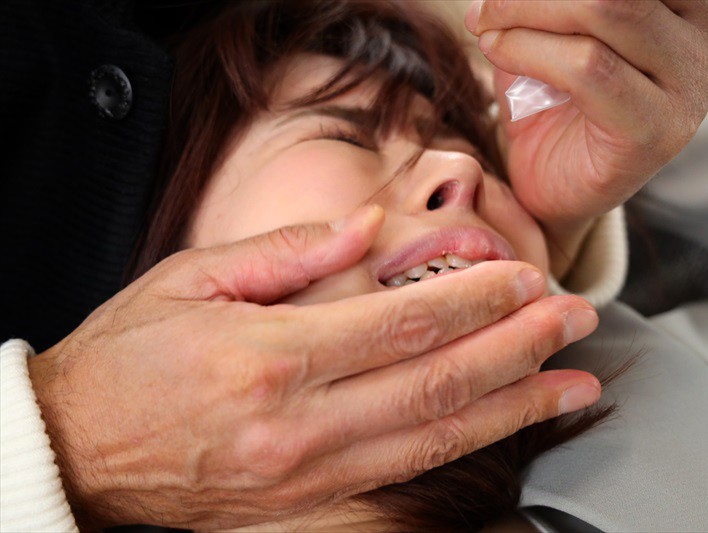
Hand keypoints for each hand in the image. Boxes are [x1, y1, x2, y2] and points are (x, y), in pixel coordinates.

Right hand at [28, 205, 600, 529]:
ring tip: (575, 384)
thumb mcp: (189, 280)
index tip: (527, 279)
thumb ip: (287, 253)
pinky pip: (405, 476)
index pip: (404, 322)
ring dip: (515, 407)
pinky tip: (506, 431)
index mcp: (271, 357)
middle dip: (522, 348)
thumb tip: (365, 228)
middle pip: (439, 382)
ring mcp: (310, 474)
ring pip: (437, 438)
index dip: (478, 299)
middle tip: (577, 320)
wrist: (78, 452)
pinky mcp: (309, 504)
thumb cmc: (130, 358)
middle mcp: (301, 423)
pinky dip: (466, 450)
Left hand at [466, 0, 707, 269]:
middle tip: (487, 7)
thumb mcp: (561, 22)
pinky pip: (587, 67)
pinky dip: (527, 50)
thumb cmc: (557, 91)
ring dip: (524, 13)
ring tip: (487, 28)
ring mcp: (696, 85)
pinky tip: (496, 51)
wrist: (555, 181)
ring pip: (604, 9)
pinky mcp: (658, 131)